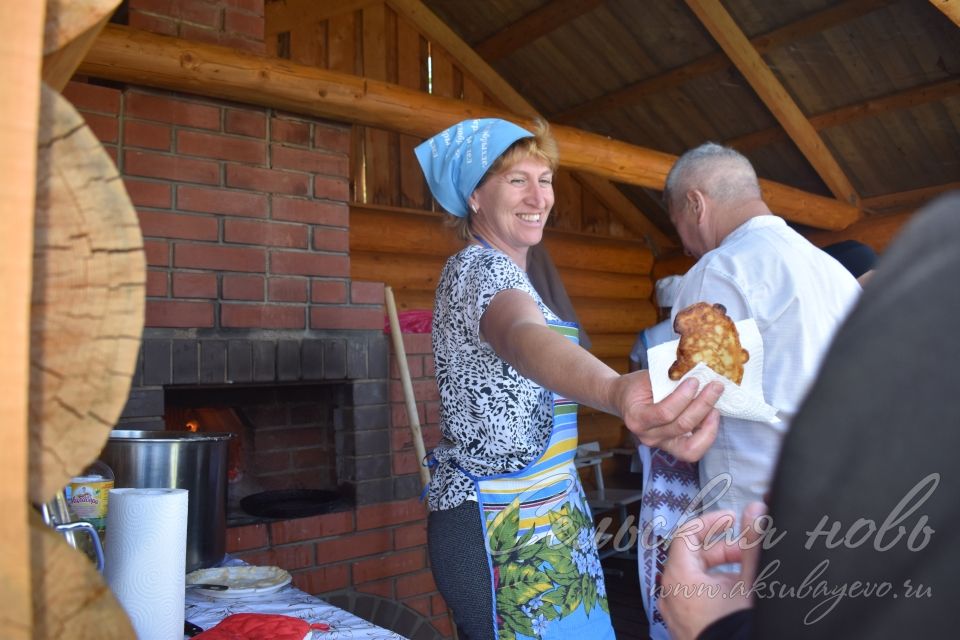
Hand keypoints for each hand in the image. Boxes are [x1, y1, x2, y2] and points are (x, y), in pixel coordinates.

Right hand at [619, 372, 722, 460]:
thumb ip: (668, 378)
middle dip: (702, 405)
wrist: (624, 399)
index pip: (664, 413)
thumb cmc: (636, 386)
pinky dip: (707, 435)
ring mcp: (660, 444)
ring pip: (691, 445)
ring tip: (716, 406)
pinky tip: (712, 417)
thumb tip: (697, 372)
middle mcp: (647, 436)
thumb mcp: (646, 377)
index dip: (683, 397)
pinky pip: (693, 449)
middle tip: (715, 387)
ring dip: (709, 424)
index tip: (695, 380)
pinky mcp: (672, 447)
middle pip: (681, 426)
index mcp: (637, 418)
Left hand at [659, 503, 766, 639]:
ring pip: (695, 577)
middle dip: (723, 547)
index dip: (711, 521)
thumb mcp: (751, 581)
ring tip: (749, 573)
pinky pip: (696, 596)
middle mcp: (670, 593)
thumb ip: (753, 543)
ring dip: (722, 569)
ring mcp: (675, 612)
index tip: (733, 519)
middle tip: (749, 548)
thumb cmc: (738, 628)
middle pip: (692, 554)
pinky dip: (715, 588)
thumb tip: (756, 512)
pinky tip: (739, 594)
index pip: (687, 533)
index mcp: (678, 577)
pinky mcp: (685, 626)